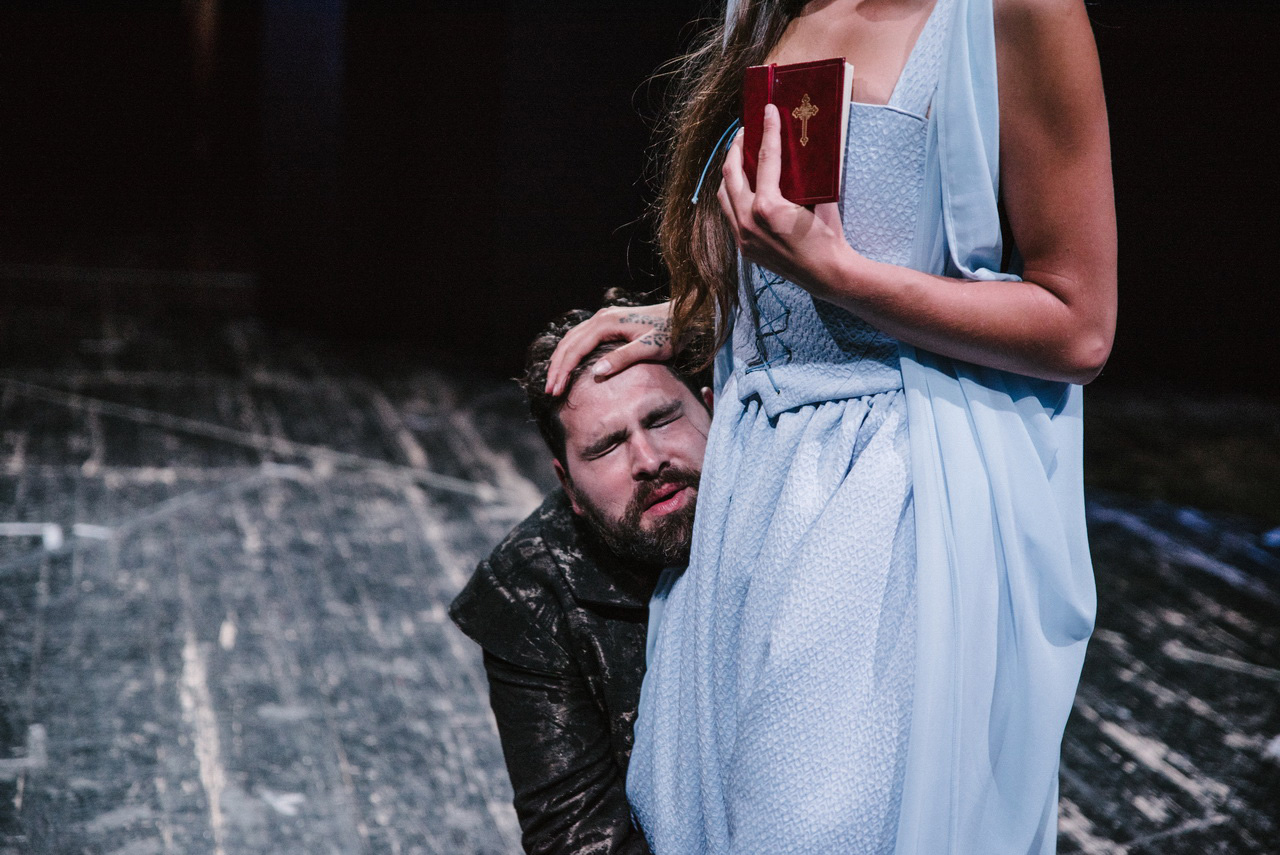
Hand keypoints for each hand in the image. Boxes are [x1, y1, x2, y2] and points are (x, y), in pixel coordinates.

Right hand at [544, 302, 675, 395]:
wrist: (686, 315)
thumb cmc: (671, 333)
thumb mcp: (650, 348)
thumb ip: (623, 358)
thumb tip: (595, 372)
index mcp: (607, 323)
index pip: (575, 349)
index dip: (563, 371)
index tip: (555, 391)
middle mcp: (601, 317)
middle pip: (568, 343)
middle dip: (556, 368)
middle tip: (549, 391)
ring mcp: (604, 318)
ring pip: (572, 338)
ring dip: (561, 360)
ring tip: (554, 381)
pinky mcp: (609, 322)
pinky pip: (582, 337)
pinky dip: (571, 351)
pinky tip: (569, 365)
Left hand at [717, 103, 851, 297]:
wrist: (827, 275)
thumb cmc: (829, 237)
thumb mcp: (821, 200)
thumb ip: (806, 176)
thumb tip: (802, 148)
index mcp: (767, 207)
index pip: (766, 159)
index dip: (768, 131)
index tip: (768, 111)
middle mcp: (747, 222)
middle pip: (731, 173)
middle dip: (737, 148)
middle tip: (746, 132)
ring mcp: (742, 237)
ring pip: (724, 195)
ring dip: (730, 173)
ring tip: (741, 158)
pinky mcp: (743, 247)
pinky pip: (730, 214)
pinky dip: (734, 196)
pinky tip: (744, 188)